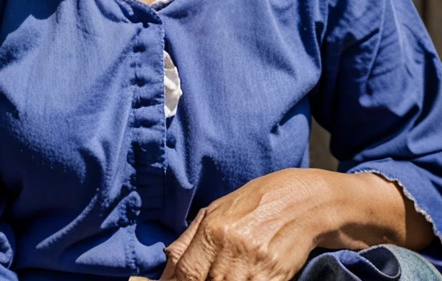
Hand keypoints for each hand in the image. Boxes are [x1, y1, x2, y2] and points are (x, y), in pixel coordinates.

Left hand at [159, 168, 433, 280]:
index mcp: (214, 229)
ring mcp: (255, 268)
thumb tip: (166, 261)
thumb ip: (190, 237)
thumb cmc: (259, 201)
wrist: (307, 201)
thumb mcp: (218, 208)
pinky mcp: (274, 279)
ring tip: (222, 277)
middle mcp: (232, 250)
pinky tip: (238, 280)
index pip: (182, 273)